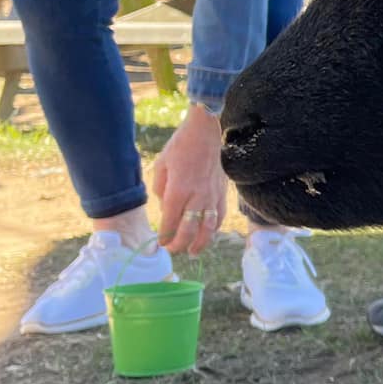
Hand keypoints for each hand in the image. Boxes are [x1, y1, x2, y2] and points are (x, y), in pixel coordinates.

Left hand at [151, 104, 227, 254]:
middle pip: (188, 229)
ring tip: (193, 251)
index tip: (161, 243)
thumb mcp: (161, 165)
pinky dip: (214, 229)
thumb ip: (161, 190)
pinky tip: (208, 234)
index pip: (170, 221)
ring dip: (200, 243)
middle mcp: (196, 196)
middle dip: (179, 244)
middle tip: (173, 250)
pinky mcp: (222, 192)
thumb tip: (166, 209)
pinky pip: (219, 216)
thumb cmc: (180, 146)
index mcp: (178, 189)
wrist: (205, 132)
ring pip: (208, 227)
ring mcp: (211, 195)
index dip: (165, 235)